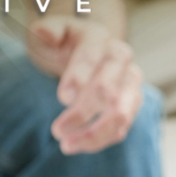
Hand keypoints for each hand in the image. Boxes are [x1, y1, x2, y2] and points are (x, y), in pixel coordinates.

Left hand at [28, 16, 143, 154]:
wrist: (84, 51)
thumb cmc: (63, 43)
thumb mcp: (51, 31)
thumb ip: (47, 29)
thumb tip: (44, 31)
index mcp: (98, 37)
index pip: (93, 57)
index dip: (78, 78)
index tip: (63, 98)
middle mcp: (120, 59)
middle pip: (107, 90)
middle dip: (82, 112)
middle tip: (57, 131)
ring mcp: (130, 82)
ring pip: (120, 113)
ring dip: (95, 134)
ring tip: (67, 146)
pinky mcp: (131, 103)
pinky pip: (122, 127)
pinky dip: (102, 140)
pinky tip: (80, 146)